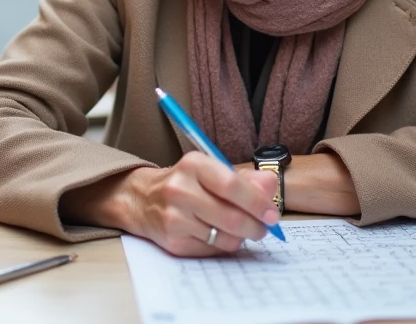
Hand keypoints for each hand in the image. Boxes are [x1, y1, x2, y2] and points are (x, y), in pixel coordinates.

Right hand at [116, 153, 279, 256]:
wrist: (142, 199)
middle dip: (255, 226)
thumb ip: (244, 178)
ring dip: (240, 238)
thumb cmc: (186, 183)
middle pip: (231, 217)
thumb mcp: (211, 170)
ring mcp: (174, 217)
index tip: (272, 214)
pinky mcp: (172, 241)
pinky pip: (212, 250)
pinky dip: (223, 245)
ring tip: (240, 230)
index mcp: (193, 165)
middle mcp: (180, 189)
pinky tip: (218, 235)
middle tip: (263, 228)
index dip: (257, 202)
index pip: (232, 185)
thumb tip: (270, 184)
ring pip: (224, 237)